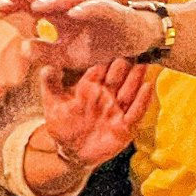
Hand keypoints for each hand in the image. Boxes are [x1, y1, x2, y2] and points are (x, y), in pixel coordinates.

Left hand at [0, 0, 163, 71]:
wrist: (131, 41)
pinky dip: (85, 9)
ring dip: (53, 0)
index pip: (34, 6)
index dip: (17, 5)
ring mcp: (90, 5)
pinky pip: (96, 8)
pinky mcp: (109, 10)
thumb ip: (45, 52)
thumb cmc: (97, 43)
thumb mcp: (67, 55)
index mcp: (59, 14)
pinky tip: (74, 12)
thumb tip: (22, 48)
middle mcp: (71, 5)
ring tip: (37, 5)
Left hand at [29, 60, 151, 173]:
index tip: (109, 44)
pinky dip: (142, 101)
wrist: (72, 152)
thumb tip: (47, 66)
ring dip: (136, 78)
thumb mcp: (53, 104)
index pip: (99, 69)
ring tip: (142, 65)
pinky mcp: (125, 126)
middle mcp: (106, 95)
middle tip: (129, 53)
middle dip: (122, 66)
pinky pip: (136, 112)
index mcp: (90, 87)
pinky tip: (148, 87)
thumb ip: (50, 85)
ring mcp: (117, 110)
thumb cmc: (63, 125)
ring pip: (129, 90)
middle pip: (117, 76)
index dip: (104, 59)